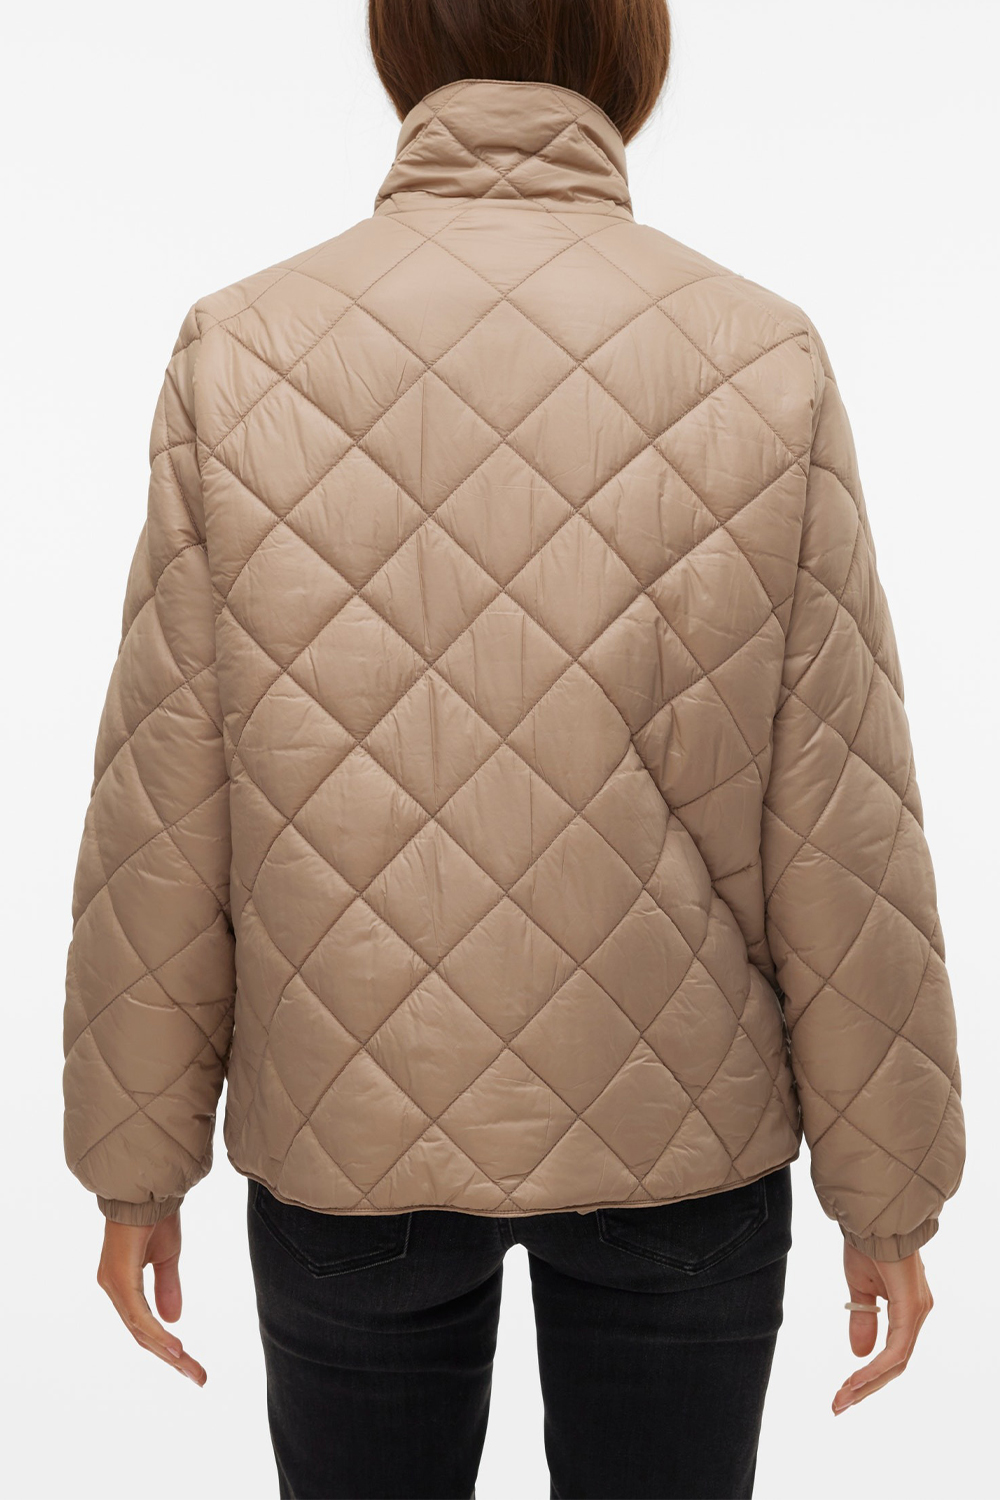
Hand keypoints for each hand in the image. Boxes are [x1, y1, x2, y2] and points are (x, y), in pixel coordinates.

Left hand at [97, 1210, 205, 1385]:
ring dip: (167, 1352)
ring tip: (191, 1369)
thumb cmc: (154, 1216)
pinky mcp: (119, 1279)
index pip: (144, 1326)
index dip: (167, 1347)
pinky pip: (137, 1315)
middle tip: (198, 1377)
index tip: (192, 1366)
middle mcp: (114, 1289)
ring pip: (139, 1330)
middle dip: (172, 1358)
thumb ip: (167, 1286)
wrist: (147, 1188)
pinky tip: (175, 1349)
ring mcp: (114, 1286)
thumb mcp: (166, 1256)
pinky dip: (156, 1333)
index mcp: (124, 1285)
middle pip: (142, 1335)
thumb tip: (174, 1320)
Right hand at [833, 1243, 932, 1413]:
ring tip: (842, 1398)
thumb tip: (859, 1353)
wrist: (870, 1218)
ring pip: (897, 1362)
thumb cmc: (866, 1245)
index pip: (891, 1354)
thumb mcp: (859, 1288)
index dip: (868, 1376)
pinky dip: (875, 1367)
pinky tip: (856, 1379)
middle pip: (895, 1365)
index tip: (843, 1391)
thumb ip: (862, 1319)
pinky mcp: (912, 1309)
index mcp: (906, 1309)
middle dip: (865, 1388)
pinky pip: (897, 1349)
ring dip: (867, 1383)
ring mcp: (917, 1312)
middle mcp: (917, 1314)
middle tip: (838, 1405)